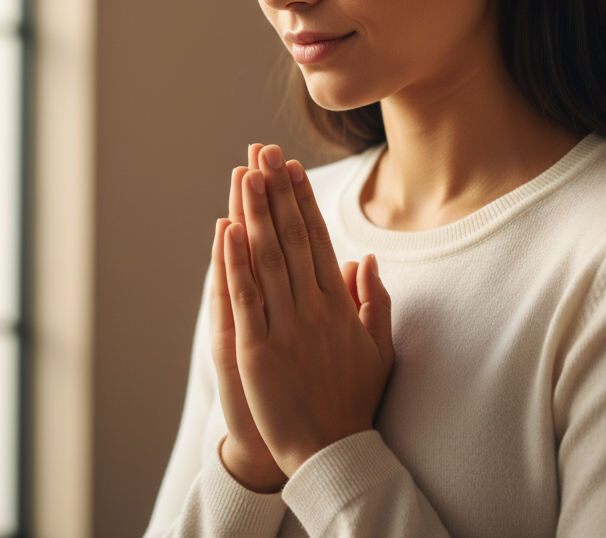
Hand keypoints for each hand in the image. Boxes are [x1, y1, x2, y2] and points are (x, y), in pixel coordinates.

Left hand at [224, 143, 394, 478]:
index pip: (317, 239)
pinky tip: (227, 229)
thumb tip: (364, 259)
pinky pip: (244, 298)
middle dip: (276, 192)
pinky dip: (234, 262)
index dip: (302, 200)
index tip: (291, 168)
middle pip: (291, 237)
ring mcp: (284, 327)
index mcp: (337, 304)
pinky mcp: (256, 350)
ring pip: (267, 258)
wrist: (331, 453)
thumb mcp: (378, 349)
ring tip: (246, 174)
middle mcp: (312, 307)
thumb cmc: (353, 400)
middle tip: (264, 152)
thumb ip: (374, 301)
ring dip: (255, 213)